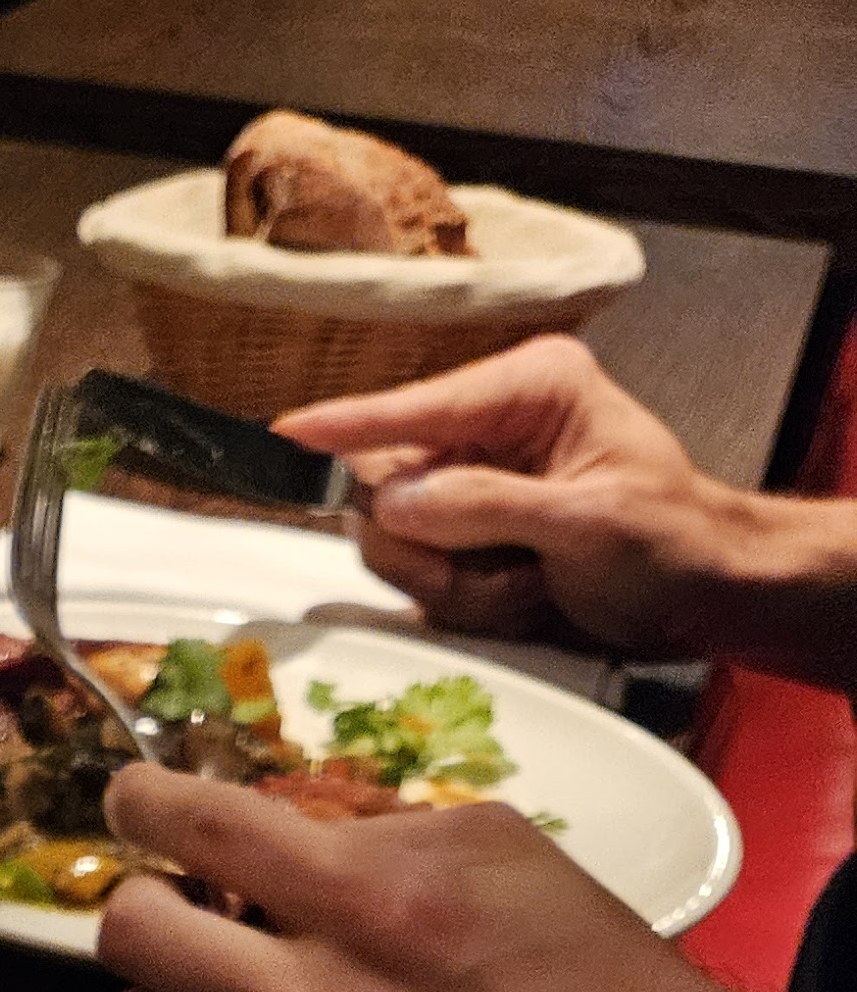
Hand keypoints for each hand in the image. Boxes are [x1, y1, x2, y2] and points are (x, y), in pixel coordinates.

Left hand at [95, 763, 831, 991]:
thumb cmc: (579, 961)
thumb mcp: (495, 843)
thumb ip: (363, 825)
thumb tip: (257, 822)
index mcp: (382, 904)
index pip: (201, 830)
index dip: (141, 801)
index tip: (133, 800)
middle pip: (132, 938)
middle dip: (142, 899)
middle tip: (179, 900)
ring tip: (218, 986)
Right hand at [277, 336, 764, 654]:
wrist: (703, 592)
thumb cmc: (671, 543)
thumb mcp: (588, 522)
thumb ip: (485, 507)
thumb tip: (396, 500)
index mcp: (531, 389)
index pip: (416, 407)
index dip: (349, 427)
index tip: (286, 434)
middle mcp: (490, 426)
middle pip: (389, 488)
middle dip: (436, 550)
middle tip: (507, 576)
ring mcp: (472, 482)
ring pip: (396, 542)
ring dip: (457, 584)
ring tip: (528, 586)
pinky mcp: (465, 532)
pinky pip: (418, 575)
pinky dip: (466, 602)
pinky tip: (524, 595)